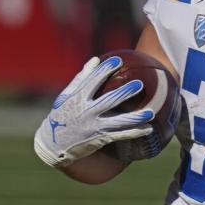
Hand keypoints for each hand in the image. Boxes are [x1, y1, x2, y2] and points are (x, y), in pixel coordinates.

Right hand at [33, 56, 153, 167]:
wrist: (53, 144)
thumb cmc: (62, 114)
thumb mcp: (66, 96)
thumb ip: (81, 78)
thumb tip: (96, 60)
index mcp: (77, 99)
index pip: (92, 82)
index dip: (104, 71)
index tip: (117, 61)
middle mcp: (86, 112)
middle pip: (109, 101)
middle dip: (124, 92)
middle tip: (139, 84)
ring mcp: (94, 126)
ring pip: (118, 121)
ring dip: (135, 118)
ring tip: (151, 113)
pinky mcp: (100, 138)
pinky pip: (120, 135)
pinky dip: (135, 132)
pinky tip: (149, 128)